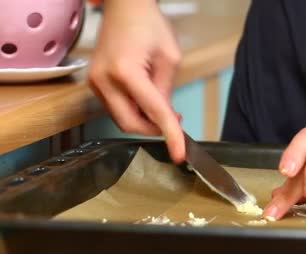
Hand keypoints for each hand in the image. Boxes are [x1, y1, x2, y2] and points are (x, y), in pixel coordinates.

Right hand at [88, 0, 184, 161]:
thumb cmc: (149, 25)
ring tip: (163, 106)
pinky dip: (134, 112)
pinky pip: (116, 108)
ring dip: (144, 120)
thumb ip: (166, 92)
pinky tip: (147, 101)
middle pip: (130, 124)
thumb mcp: (170, 59)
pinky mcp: (94, 83)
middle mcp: (105, 80)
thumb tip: (166, 118)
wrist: (124, 6)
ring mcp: (95, 82)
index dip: (170, 135)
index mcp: (126, 71)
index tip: (179, 154)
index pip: (153, 112)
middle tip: (175, 122)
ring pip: (122, 119)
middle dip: (155, 130)